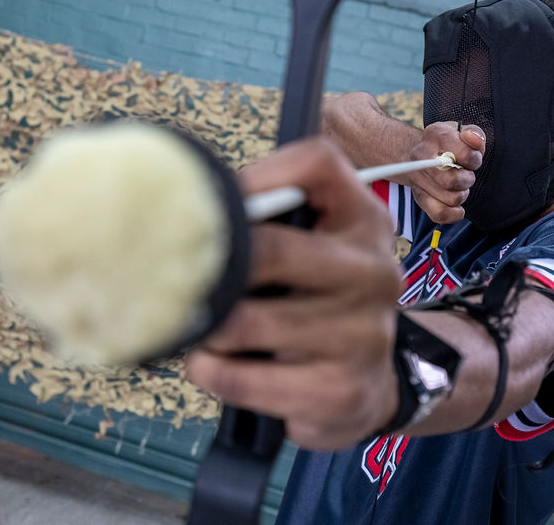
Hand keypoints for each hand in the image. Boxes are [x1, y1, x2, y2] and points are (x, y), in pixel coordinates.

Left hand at [186, 138, 403, 449]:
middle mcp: (373, 272)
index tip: (224, 203)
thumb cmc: (317, 302)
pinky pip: (246, 379)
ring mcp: (365, 334)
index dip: (259, 175)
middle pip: (272, 248)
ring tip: (200, 326)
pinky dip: (212, 371)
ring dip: (207, 327)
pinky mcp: (341, 391)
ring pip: (247, 322)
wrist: (368, 387)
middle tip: (180, 275)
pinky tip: (209, 364)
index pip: (319, 163)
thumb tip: (186, 208)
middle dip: (216, 265)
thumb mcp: (315, 249)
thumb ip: (272, 220)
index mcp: (364, 221)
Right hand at [407, 122, 484, 223]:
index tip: (472, 159)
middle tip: (465, 174)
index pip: (464, 155)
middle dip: (467, 180)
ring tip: (459, 185)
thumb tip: (474, 141)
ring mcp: (417, 178)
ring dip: (462, 194)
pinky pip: (439, 214)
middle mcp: (421, 156)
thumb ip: (475, 135)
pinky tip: (458, 207)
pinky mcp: (419, 197)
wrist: (421, 154)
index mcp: (436, 134)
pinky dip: (454, 214)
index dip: (474, 160)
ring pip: (451, 199)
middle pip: (453, 181)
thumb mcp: (464, 132)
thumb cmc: (449, 144)